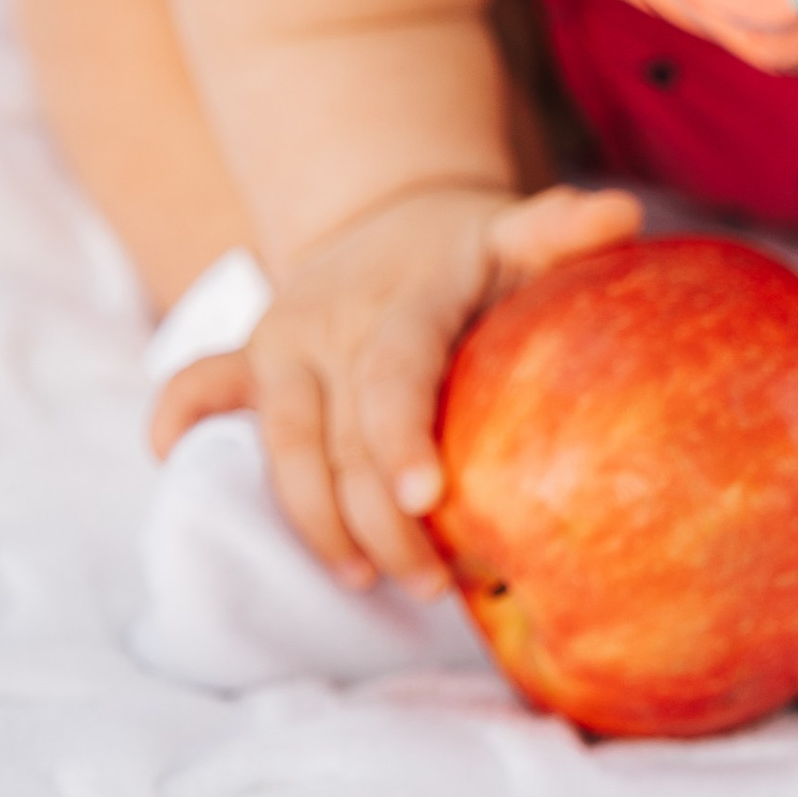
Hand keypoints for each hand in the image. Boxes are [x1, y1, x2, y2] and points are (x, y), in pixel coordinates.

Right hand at [147, 180, 639, 592]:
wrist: (396, 216)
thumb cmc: (475, 252)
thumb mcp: (518, 235)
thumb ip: (562, 231)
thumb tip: (622, 213)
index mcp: (405, 298)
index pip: (396, 373)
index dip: (402, 437)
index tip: (426, 499)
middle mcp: (331, 319)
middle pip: (338, 436)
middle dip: (373, 520)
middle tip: (430, 584)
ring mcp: (284, 341)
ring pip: (280, 443)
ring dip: (314, 519)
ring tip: (364, 578)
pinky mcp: (251, 359)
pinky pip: (197, 385)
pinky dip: (177, 419)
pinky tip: (175, 469)